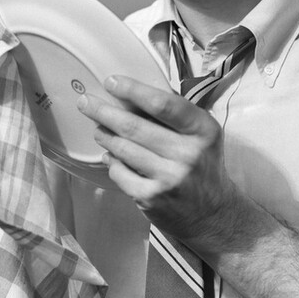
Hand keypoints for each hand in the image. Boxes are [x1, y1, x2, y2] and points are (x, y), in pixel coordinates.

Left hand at [76, 74, 237, 247]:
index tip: (111, 82)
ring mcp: (169, 178)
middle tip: (85, 102)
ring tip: (97, 128)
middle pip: (135, 127)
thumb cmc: (201, 165)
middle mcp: (188, 154)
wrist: (213, 215)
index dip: (133, 90)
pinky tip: (110, 155)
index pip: (163, 104)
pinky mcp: (153, 198)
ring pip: (123, 149)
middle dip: (104, 111)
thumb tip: (128, 95)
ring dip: (105, 135)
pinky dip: (112, 162)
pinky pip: (120, 173)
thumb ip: (173, 116)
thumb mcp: (200, 135)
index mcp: (202, 130)